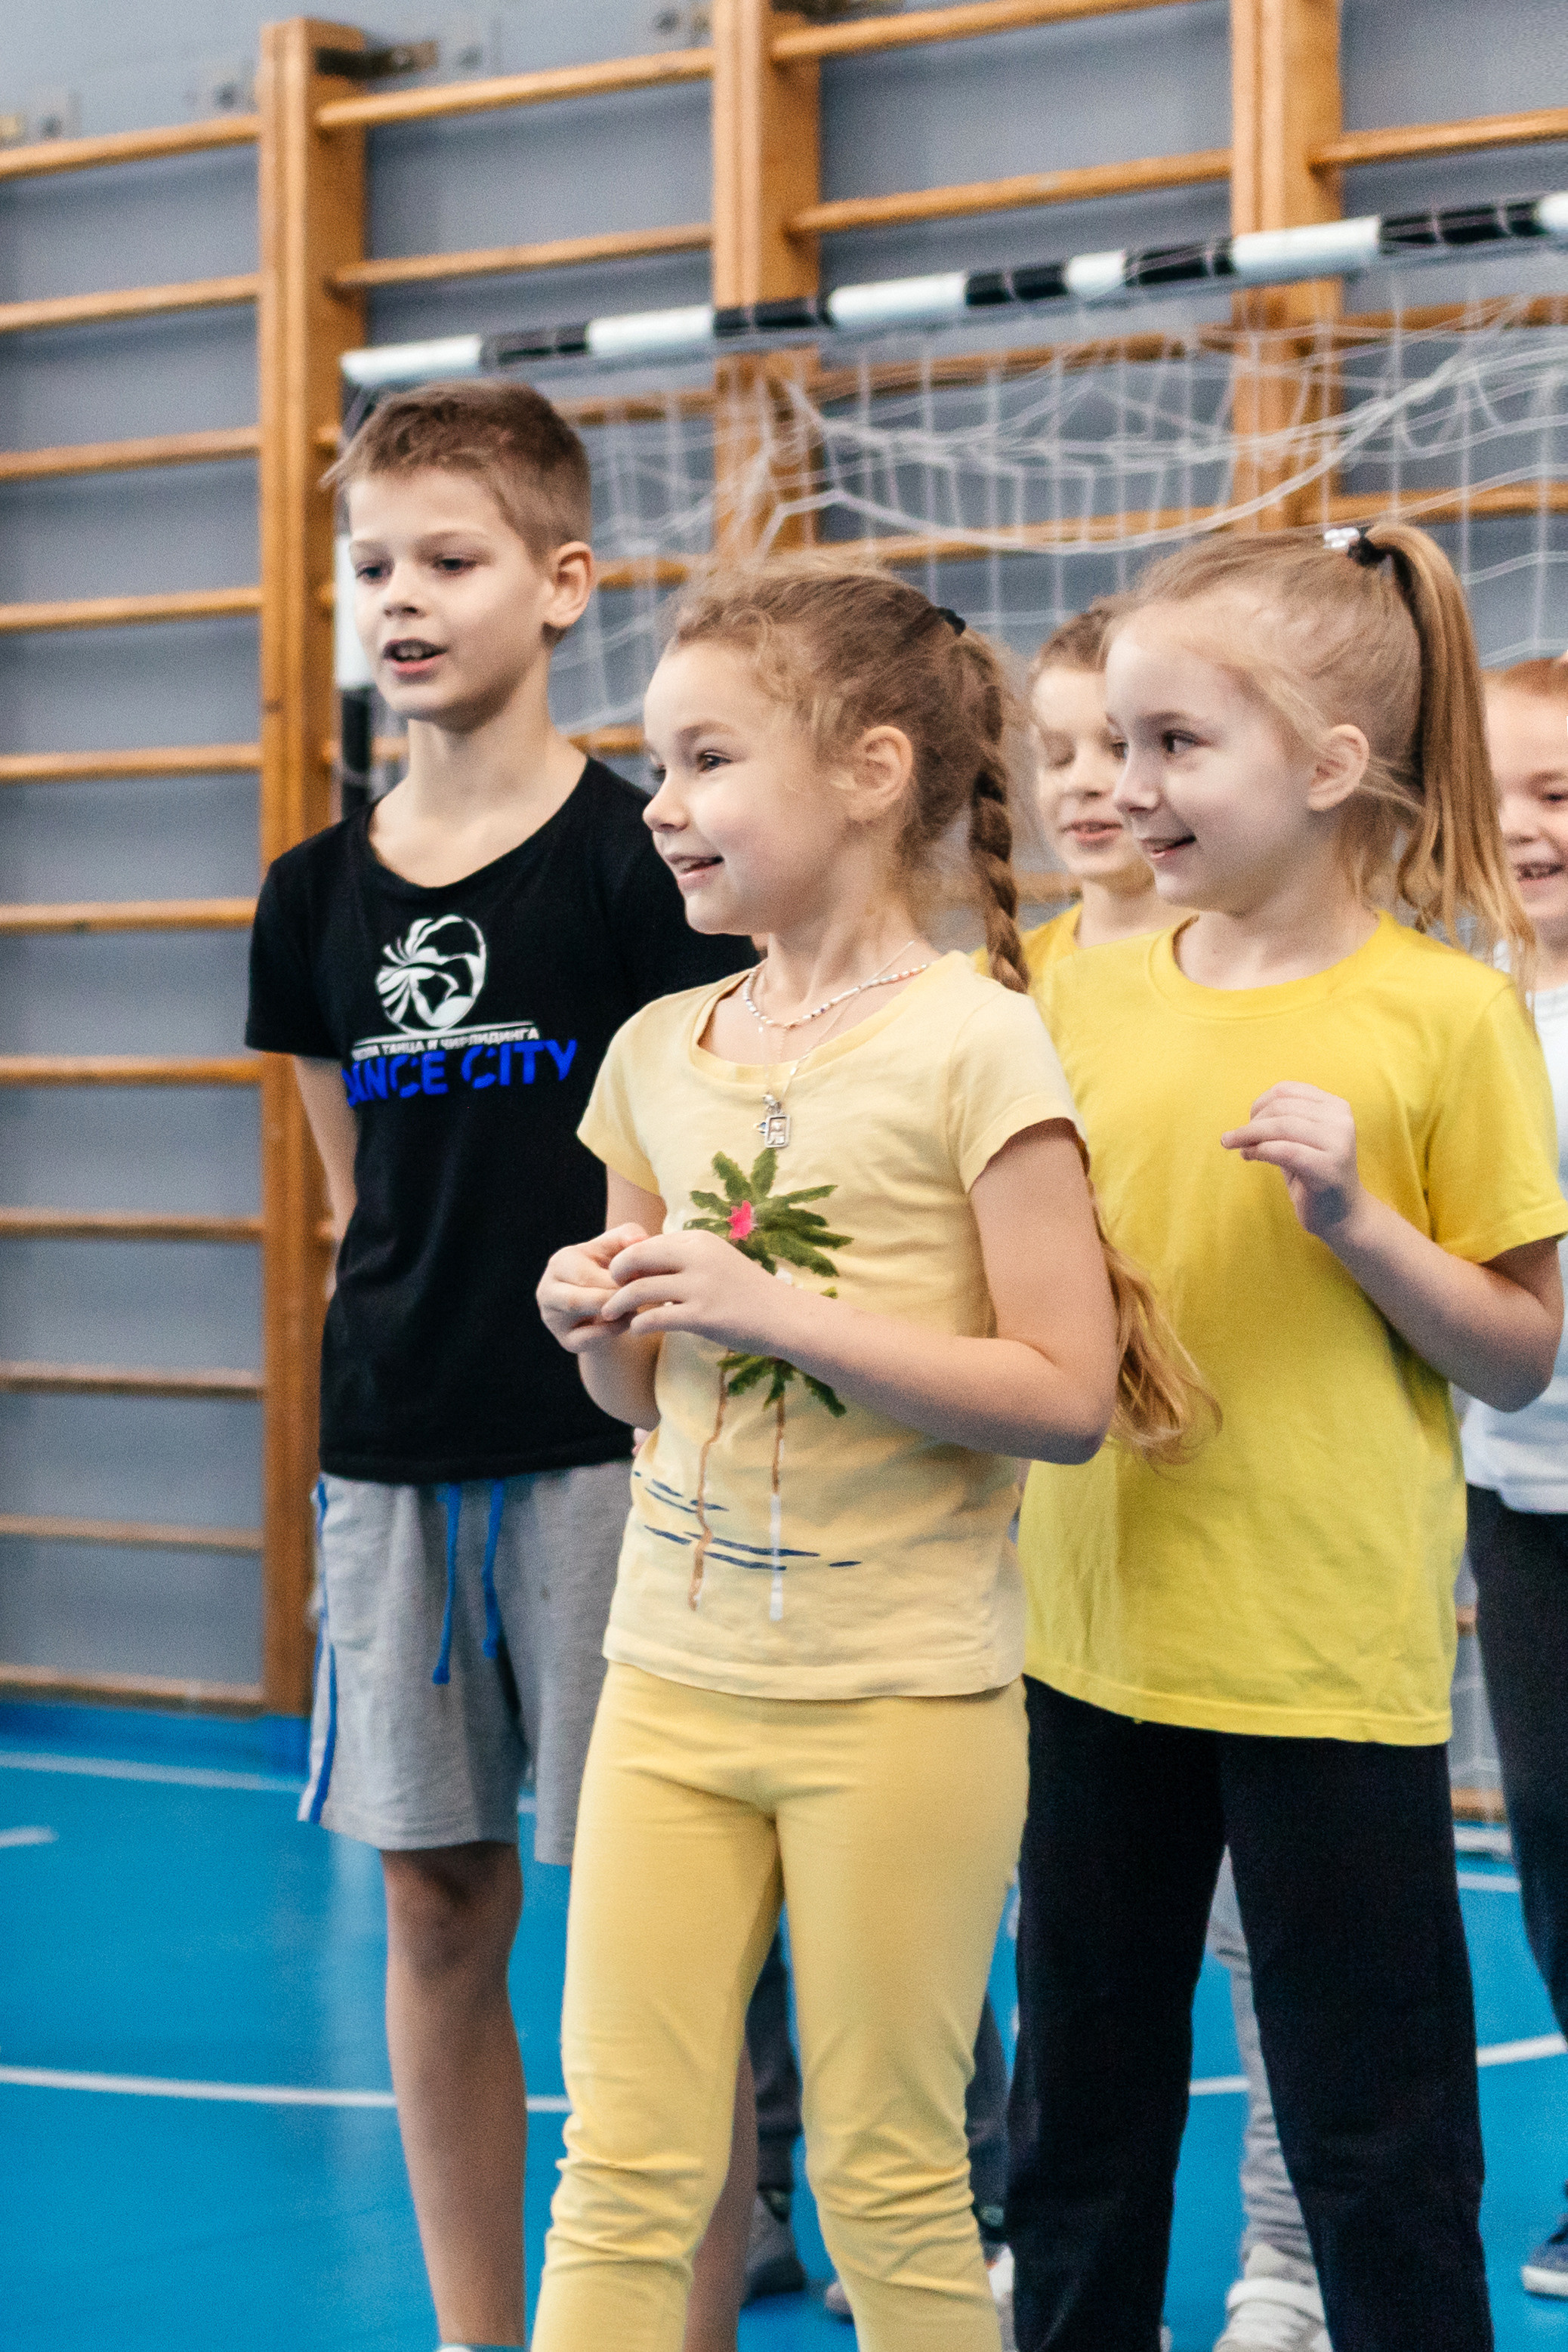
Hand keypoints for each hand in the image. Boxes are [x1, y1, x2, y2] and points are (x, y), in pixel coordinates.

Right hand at [538, 1223, 650, 1353]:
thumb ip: (629, 1235)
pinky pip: (586, 1341)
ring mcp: (552, 1317)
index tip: (640, 1281)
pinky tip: (627, 1321)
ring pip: (578, 1319)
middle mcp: (548, 1290)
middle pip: (577, 1300)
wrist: (607, 1296)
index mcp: (560, 1263)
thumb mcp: (619, 1246)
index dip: (615, 1281)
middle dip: (612, 1299)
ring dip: (612, 1315)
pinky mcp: (565, 1340)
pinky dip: (610, 1332)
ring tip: (635, 1307)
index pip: (584, 1276)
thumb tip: (639, 1239)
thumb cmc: (612, 1265)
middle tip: (640, 1298)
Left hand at [600, 1230, 787, 1352]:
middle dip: (616, 1274)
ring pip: (640, 1289)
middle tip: (607, 1290)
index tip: (620, 1276)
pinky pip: (656, 1318)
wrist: (785, 1317)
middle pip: (637, 1258)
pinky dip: (639, 1324)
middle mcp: (698, 1257)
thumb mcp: (718, 1262)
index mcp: (700, 1240)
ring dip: (619, 1303)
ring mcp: (700, 1286)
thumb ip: (686, 1260)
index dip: (628, 1259)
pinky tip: (635, 1330)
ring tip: (610, 1314)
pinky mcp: (703, 1315)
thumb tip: (646, 1262)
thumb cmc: (749, 1292)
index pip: (649, 1243)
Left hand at [1221, 1082, 1364, 1240]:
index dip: (1259, 1103)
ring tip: (1237, 1148)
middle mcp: (1341, 1120)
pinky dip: (1259, 1151)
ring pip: (1281, 1126)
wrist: (1341, 1214)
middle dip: (1251, 1123)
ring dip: (1249, 1136)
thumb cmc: (1312, 1174)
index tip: (1247, 1121)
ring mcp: (1338, 1143)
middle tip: (1233, 1139)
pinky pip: (1284, 1151)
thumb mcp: (1298, 1140)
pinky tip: (1248, 1157)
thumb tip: (1247, 1118)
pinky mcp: (1328, 1167)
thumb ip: (1280, 1121)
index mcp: (1335, 1106)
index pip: (1287, 1090)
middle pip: (1281, 1107)